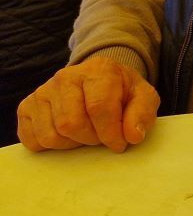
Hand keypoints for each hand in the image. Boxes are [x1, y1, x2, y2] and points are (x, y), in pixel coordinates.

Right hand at [17, 57, 159, 152]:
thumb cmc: (122, 92)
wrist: (100, 81)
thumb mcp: (143, 98)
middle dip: (91, 139)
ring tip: (86, 132)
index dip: (110, 133)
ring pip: (51, 135)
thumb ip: (142, 114)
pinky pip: (32, 140)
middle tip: (102, 135)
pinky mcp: (26, 107)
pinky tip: (67, 134)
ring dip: (72, 144)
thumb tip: (132, 136)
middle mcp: (65, 76)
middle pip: (71, 124)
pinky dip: (51, 146)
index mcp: (97, 69)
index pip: (99, 107)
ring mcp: (42, 91)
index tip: (119, 143)